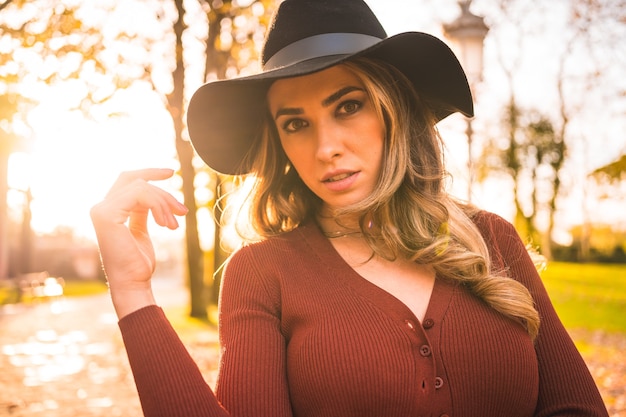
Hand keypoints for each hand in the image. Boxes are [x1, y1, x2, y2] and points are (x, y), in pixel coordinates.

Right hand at [90, 168, 187, 317]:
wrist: (133, 283)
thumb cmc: (138, 263)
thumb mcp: (141, 230)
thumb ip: (142, 212)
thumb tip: (153, 197)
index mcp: (108, 210)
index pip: (128, 180)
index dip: (149, 173)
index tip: (171, 173)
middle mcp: (100, 207)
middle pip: (135, 180)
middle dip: (162, 191)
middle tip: (182, 211)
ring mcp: (100, 210)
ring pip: (141, 187)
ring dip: (164, 203)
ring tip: (174, 224)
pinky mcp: (106, 215)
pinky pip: (139, 194)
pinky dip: (158, 206)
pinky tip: (165, 224)